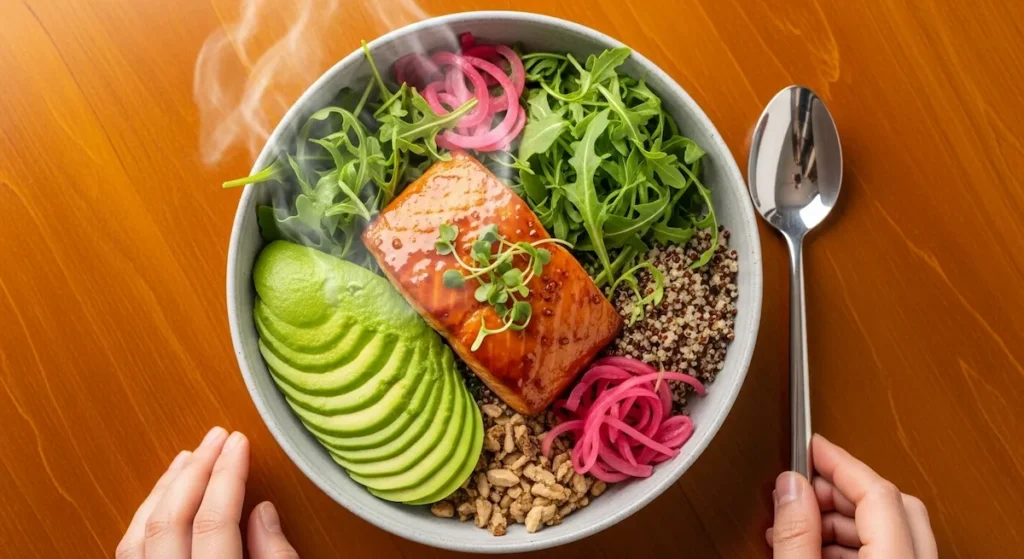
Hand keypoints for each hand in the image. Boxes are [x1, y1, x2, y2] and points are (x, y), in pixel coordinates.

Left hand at [116, 427, 298, 558]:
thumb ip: (277, 557)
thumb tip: (263, 511)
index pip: (213, 521)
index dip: (227, 476)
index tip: (239, 442)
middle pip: (171, 519)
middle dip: (196, 471)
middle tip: (216, 437)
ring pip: (140, 531)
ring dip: (166, 488)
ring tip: (188, 457)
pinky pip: (129, 549)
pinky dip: (145, 516)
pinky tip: (163, 497)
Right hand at [767, 434, 936, 557]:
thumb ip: (796, 534)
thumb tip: (791, 487)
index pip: (879, 493)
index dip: (842, 463)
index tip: (815, 448)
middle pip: (895, 505)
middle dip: (844, 488)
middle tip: (804, 487)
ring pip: (896, 528)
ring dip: (849, 518)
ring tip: (803, 523)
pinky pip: (896, 551)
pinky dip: (859, 542)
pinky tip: (820, 549)